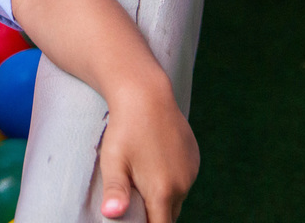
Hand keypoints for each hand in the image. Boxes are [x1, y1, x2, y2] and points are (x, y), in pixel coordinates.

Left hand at [98, 76, 199, 221]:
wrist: (146, 94)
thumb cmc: (124, 129)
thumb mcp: (113, 160)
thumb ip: (115, 192)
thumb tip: (112, 215)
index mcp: (163, 191)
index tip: (136, 220)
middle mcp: (183, 184)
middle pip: (168, 215)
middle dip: (153, 215)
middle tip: (133, 202)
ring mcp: (191, 171)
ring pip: (176, 197)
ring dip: (162, 197)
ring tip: (140, 179)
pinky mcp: (193, 158)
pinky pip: (183, 179)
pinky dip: (170, 180)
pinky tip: (153, 164)